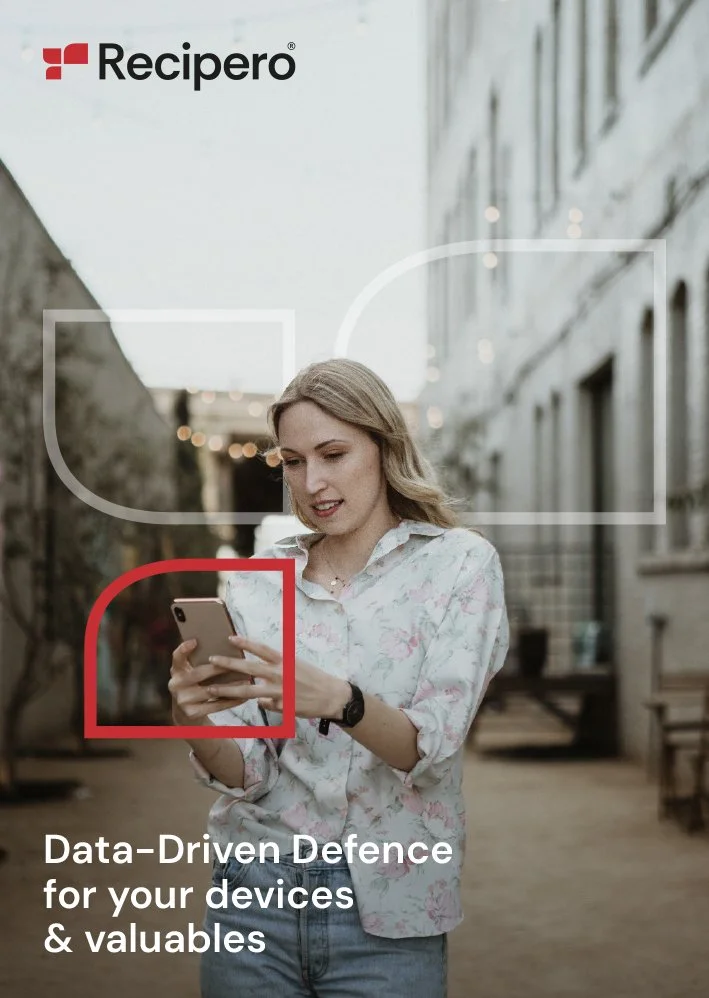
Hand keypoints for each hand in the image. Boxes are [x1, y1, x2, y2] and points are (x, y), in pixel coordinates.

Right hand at [168, 639, 253, 723]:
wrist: (185, 713)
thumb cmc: (194, 685)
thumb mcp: (190, 672)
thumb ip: (198, 660)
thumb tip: (225, 644)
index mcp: (176, 670)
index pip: (176, 657)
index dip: (183, 649)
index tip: (195, 641)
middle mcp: (175, 684)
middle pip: (198, 673)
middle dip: (220, 668)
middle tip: (238, 662)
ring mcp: (183, 700)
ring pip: (211, 690)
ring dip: (231, 686)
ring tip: (247, 680)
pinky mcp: (192, 713)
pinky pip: (216, 705)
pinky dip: (231, 701)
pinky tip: (244, 696)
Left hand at [206, 635, 349, 718]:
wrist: (331, 696)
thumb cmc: (315, 678)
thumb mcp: (297, 665)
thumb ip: (277, 666)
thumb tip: (261, 672)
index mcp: (284, 661)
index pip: (261, 649)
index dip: (245, 643)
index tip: (230, 638)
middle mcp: (279, 674)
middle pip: (248, 668)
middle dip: (228, 663)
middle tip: (211, 660)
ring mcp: (278, 692)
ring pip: (247, 691)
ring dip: (227, 690)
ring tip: (211, 689)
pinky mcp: (280, 706)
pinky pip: (264, 705)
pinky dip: (262, 703)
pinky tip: (263, 703)